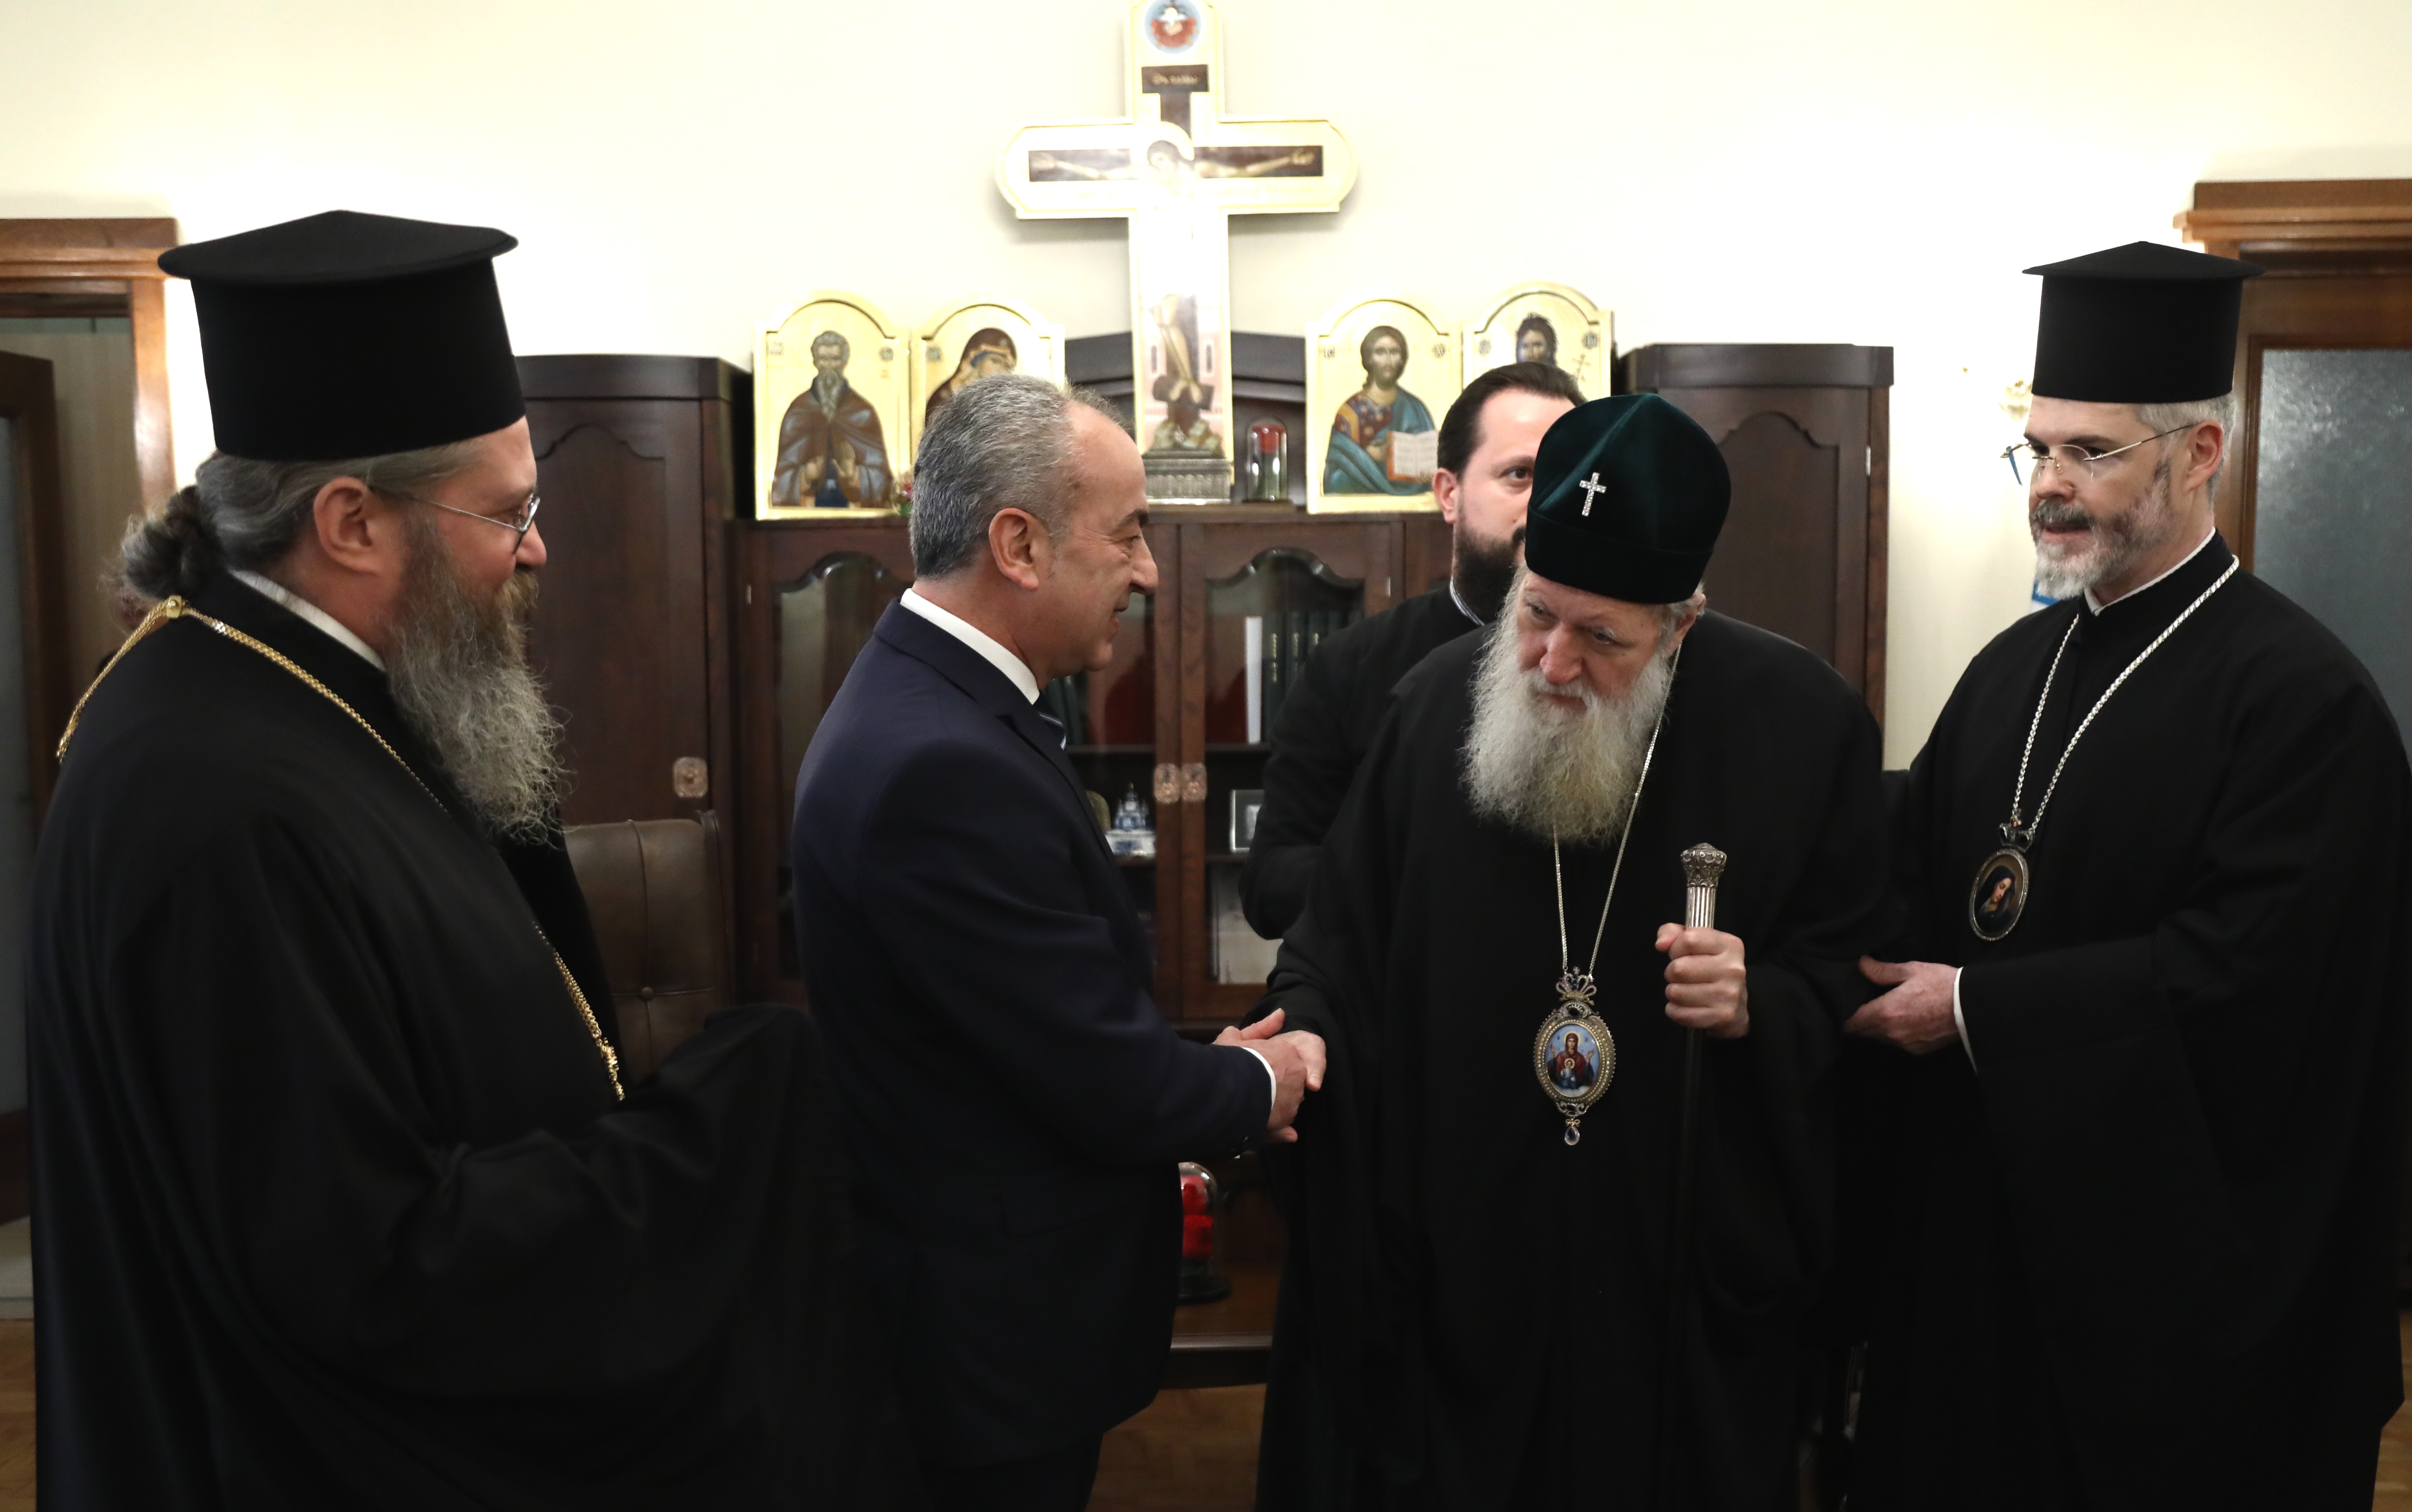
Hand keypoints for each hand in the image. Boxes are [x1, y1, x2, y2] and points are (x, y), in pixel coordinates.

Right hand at [1217, 1008, 1326, 1142]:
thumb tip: (1281, 1013)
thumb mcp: (1236, 1037)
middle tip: (1252, 1089)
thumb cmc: (1228, 1062)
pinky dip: (1274, 1122)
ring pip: (1288, 1102)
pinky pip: (1284, 1121)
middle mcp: (1296, 1073)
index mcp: (1286, 1052)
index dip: (1268, 1068)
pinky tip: (1257, 1118)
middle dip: (1275, 1087)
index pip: (1284, 1062)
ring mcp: (1295, 1096)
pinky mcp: (1289, 1117)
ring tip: (1252, 1105)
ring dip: (1274, 1104)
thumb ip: (1261, 1027)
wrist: (1224, 1090)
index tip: (1253, 1074)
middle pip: (1289, 1082)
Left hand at [1656, 925, 1749, 1038]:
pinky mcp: (1722, 1016)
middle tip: (1681, 977)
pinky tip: (1685, 1006)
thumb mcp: (1698, 943)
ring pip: (1676, 992)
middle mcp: (1733, 969)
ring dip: (1673, 993)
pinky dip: (1675, 1011)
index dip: (1675, 948)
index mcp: (1729, 945)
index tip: (1680, 955)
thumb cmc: (1711, 969)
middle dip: (1671, 973)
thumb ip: (1674, 933)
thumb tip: (1661, 944)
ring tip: (1685, 991)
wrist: (1737, 1006)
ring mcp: (1729, 994)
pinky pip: (1680, 1013)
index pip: (1688, 940)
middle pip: (1678, 968)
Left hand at [1846, 958, 1959, 1053]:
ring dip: (1876, 1029)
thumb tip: (1861, 964)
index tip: (1843, 1008)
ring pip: (1880, 1039)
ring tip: (1881, 1012)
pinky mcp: (1919, 1050)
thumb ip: (1882, 971)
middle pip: (1864, 1033)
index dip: (1844, 1016)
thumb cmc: (1942, 984)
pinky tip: (1902, 1020)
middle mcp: (1892, 1033)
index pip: (1851, 1023)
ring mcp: (1906, 1044)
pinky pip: (1897, 1044)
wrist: (1973, 1006)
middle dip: (1859, 1022)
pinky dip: (1894, 1034)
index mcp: (1886, 1012)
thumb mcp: (1911, 970)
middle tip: (1861, 1007)